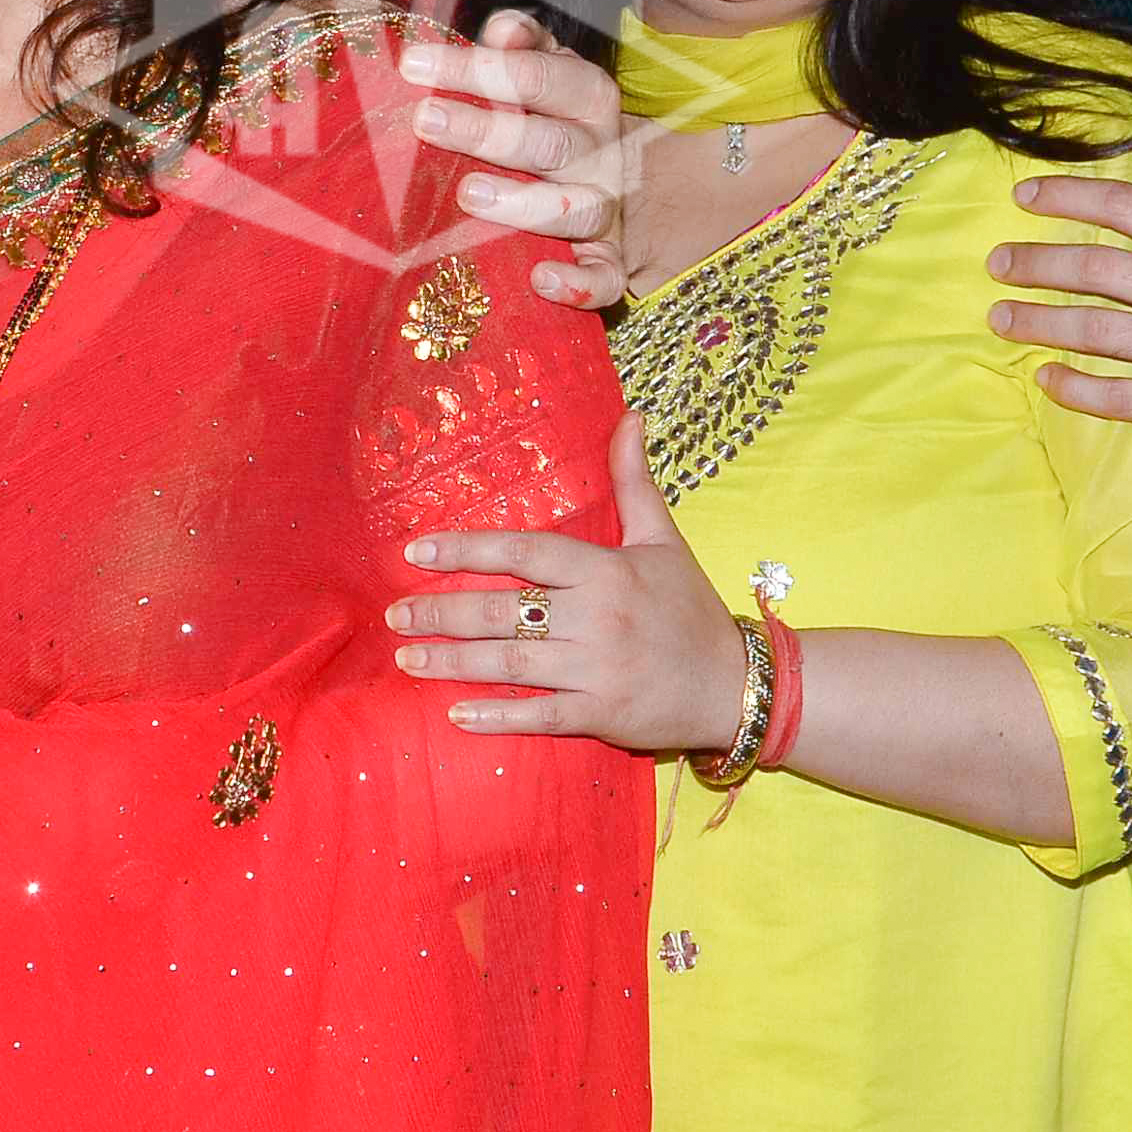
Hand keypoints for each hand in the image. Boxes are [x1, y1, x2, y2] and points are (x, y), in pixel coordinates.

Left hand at [388, 415, 742, 752]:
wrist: (738, 684)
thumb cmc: (693, 609)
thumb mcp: (664, 540)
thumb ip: (635, 481)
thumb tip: (630, 415)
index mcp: (606, 570)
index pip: (524, 552)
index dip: (466, 550)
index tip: (416, 550)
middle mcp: (598, 617)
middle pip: (504, 611)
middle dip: (442, 611)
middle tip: (393, 612)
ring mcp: (599, 669)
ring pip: (512, 664)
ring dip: (453, 661)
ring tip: (407, 655)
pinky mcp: (604, 714)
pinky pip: (541, 716)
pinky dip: (497, 716)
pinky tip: (456, 712)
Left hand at [400, 9, 628, 310]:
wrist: (611, 178)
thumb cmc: (550, 117)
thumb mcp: (542, 69)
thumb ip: (521, 45)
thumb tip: (502, 28)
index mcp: (588, 96)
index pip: (535, 74)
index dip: (476, 67)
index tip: (413, 64)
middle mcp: (602, 151)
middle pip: (549, 141)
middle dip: (487, 130)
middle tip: (426, 121)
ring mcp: (606, 206)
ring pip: (578, 209)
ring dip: (525, 204)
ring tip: (469, 194)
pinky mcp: (608, 258)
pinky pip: (606, 277)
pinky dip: (581, 284)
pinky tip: (542, 280)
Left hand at [985, 124, 1131, 469]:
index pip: (1126, 207)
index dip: (1067, 197)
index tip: (1023, 198)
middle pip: (1096, 267)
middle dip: (1035, 263)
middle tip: (996, 264)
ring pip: (1094, 330)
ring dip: (1037, 322)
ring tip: (1001, 317)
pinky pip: (1116, 395)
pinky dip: (1074, 388)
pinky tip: (1046, 379)